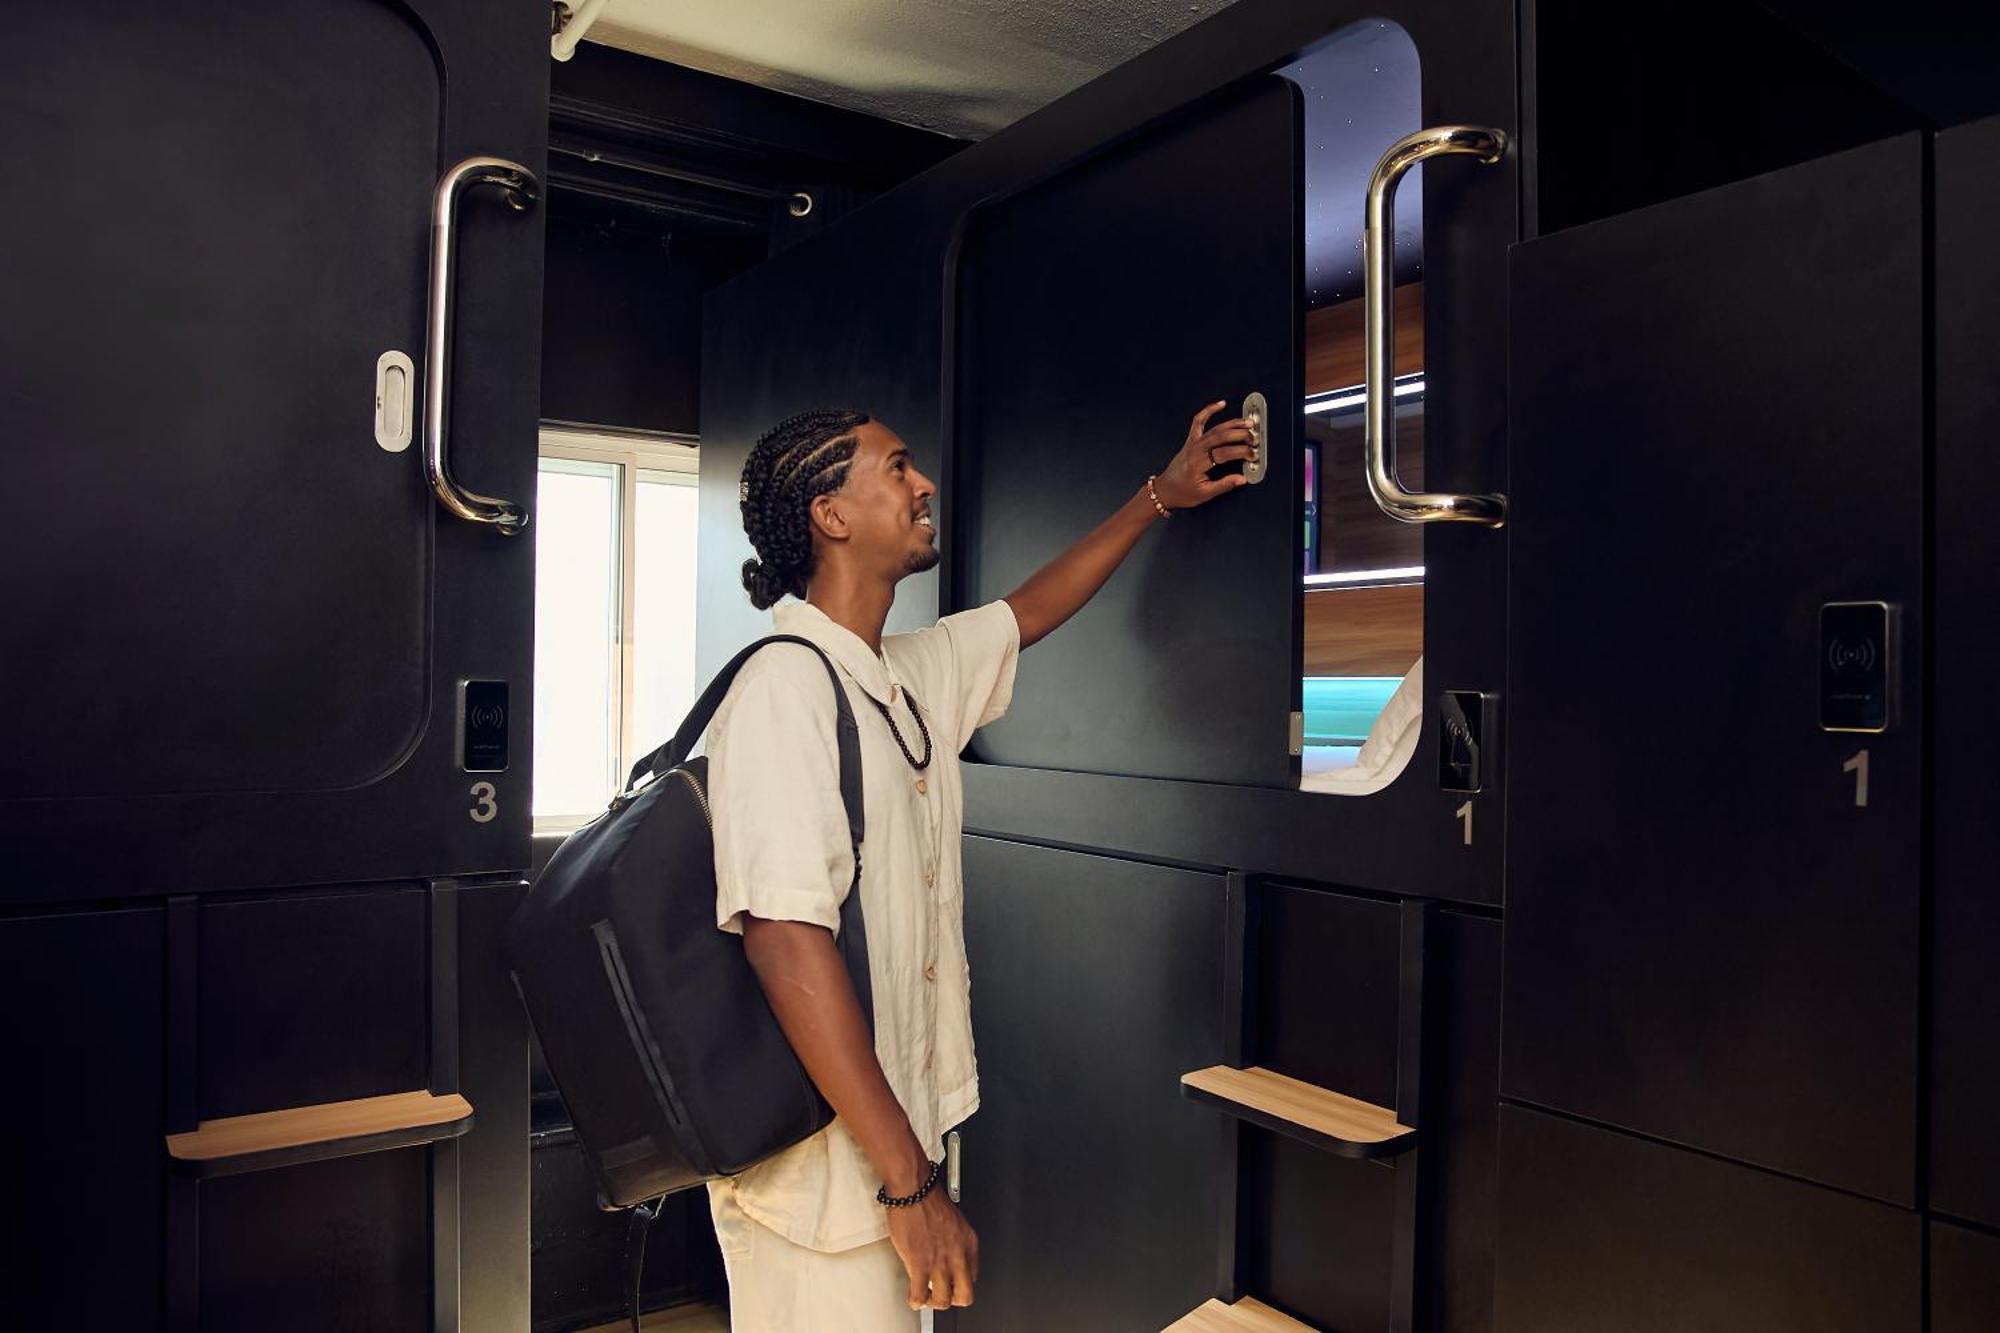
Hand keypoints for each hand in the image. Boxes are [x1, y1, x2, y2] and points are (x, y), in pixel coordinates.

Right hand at [885, 1190, 978, 1310]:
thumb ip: (955, 1240)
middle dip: (953, 1299)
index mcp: (969, 1242)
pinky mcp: (920, 1264)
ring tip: (925, 1296)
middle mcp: (958, 1254)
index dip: (959, 1282)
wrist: (914, 1189)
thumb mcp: (954, 1220)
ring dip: (933, 1302)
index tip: (950, 1281)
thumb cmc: (928, 1197)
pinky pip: (920, 1295)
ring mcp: (940, 1262)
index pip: (973, 1275)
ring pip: (944, 1300)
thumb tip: (947, 1253)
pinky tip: (913, 1296)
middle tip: (942, 1295)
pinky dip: (916, 1301)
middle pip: (965, 1294)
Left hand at [1152, 400, 1258, 510]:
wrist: (1165, 490)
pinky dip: (1209, 410)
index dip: (1241, 453)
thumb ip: (1224, 485)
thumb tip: (1242, 479)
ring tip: (1248, 423)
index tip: (1252, 456)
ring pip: (1214, 428)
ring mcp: (1192, 443)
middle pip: (1221, 436)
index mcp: (1198, 464)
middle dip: (1240, 435)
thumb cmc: (1182, 493)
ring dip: (1232, 423)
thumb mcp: (1205, 494)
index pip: (1224, 453)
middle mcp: (1195, 450)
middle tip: (1254, 440)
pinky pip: (1199, 421)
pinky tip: (1220, 404)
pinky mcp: (1190, 440)